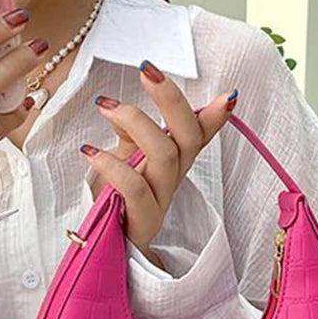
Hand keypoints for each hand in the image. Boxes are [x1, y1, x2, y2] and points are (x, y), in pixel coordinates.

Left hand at [80, 59, 237, 262]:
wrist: (109, 248)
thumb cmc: (117, 202)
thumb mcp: (125, 162)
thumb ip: (128, 136)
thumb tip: (119, 109)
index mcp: (173, 162)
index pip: (200, 135)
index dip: (216, 117)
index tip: (228, 95)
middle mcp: (172, 178)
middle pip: (187, 136)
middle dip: (171, 99)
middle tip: (146, 70)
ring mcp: (160, 199)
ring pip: (164, 155)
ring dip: (135, 121)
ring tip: (105, 105)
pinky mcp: (143, 220)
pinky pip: (134, 187)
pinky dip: (110, 164)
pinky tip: (90, 151)